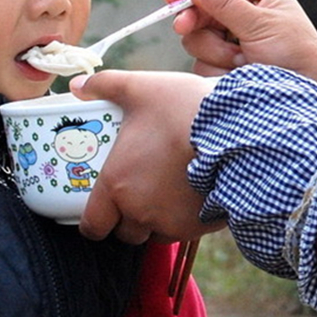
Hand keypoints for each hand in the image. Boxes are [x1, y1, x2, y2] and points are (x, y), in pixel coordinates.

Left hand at [71, 69, 223, 244]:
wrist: (237, 130)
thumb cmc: (184, 110)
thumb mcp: (142, 88)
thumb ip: (105, 85)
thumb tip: (79, 84)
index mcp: (118, 185)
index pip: (93, 225)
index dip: (95, 219)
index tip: (102, 207)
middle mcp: (140, 211)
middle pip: (125, 232)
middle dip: (128, 217)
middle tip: (137, 192)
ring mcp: (172, 222)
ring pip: (156, 232)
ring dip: (156, 219)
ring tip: (167, 191)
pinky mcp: (200, 225)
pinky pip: (184, 230)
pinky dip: (184, 218)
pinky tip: (192, 193)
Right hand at [168, 0, 316, 97]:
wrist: (308, 99)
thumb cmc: (296, 56)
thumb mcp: (260, 25)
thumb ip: (224, 4)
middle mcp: (243, 20)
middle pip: (201, 12)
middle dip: (195, 22)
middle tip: (183, 28)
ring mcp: (233, 46)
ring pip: (197, 41)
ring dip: (217, 52)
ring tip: (244, 62)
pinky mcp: (225, 71)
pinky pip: (202, 66)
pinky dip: (218, 72)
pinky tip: (240, 76)